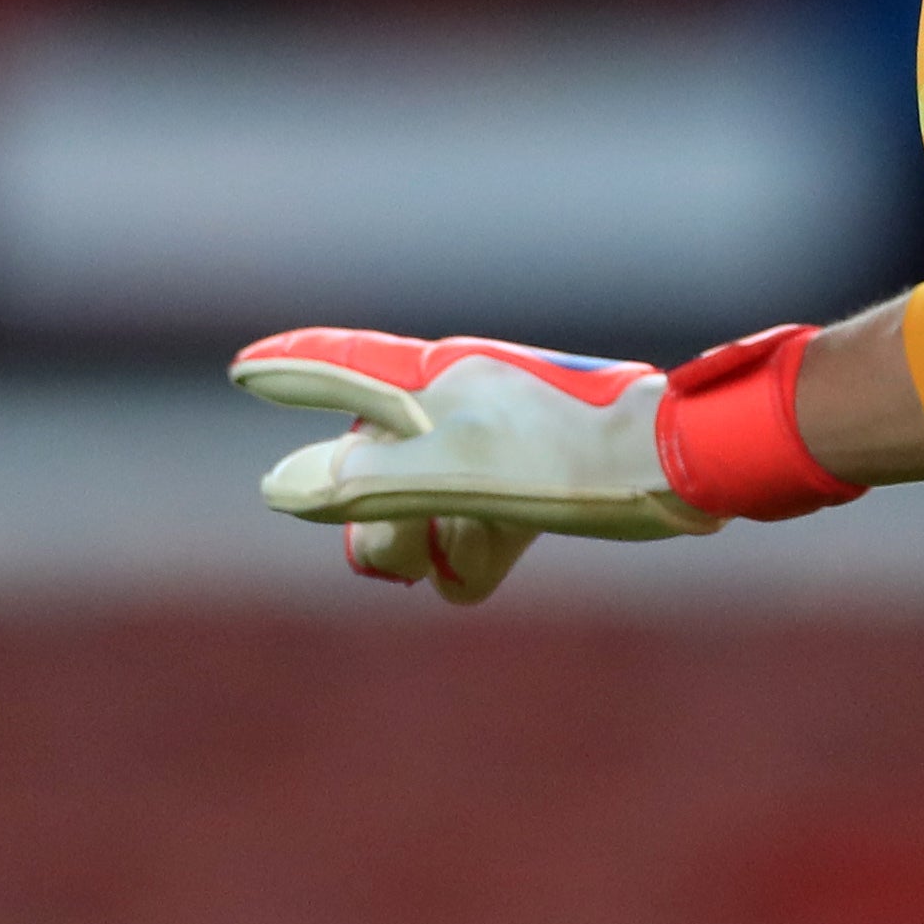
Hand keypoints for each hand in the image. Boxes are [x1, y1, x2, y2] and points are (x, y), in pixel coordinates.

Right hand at [231, 329, 708, 605]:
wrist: (676, 470)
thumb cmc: (570, 461)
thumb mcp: (455, 477)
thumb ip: (365, 484)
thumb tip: (277, 490)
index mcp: (434, 380)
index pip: (342, 367)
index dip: (292, 369)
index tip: (246, 369)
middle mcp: (456, 402)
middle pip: (374, 464)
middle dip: (380, 517)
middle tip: (407, 541)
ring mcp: (493, 439)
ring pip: (421, 502)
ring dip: (432, 540)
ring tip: (468, 545)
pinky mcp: (531, 475)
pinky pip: (473, 521)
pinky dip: (479, 548)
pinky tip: (502, 555)